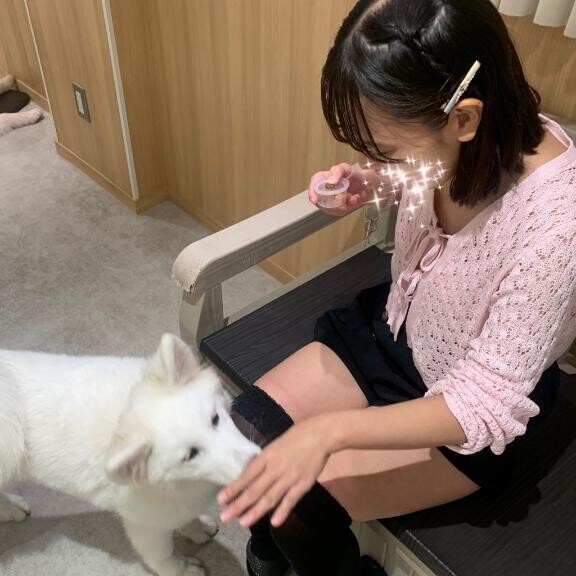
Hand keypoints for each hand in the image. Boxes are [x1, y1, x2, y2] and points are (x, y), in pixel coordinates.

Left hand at [217, 417, 331, 527]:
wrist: (320, 435)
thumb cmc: (297, 436)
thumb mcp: (275, 445)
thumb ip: (265, 461)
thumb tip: (251, 475)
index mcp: (267, 456)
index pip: (247, 475)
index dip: (234, 488)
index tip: (221, 499)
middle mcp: (275, 468)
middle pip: (255, 489)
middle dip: (239, 504)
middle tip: (225, 517)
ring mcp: (289, 477)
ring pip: (270, 497)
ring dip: (256, 511)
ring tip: (243, 522)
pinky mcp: (303, 484)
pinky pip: (291, 500)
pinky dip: (283, 511)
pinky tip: (274, 522)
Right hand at [308, 163, 375, 216]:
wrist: (367, 185)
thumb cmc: (355, 175)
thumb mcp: (346, 168)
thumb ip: (337, 171)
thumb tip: (330, 181)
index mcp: (324, 179)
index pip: (314, 185)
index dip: (312, 193)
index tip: (315, 200)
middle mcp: (325, 191)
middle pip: (321, 200)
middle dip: (334, 200)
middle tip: (345, 196)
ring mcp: (330, 201)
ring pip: (330, 208)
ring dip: (344, 204)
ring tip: (352, 196)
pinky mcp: (337, 209)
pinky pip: (338, 212)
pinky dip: (348, 207)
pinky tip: (353, 200)